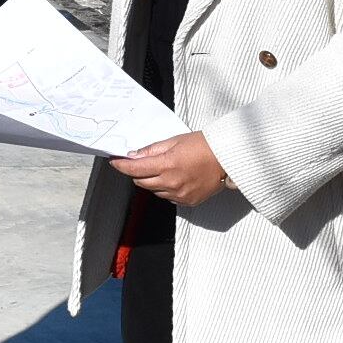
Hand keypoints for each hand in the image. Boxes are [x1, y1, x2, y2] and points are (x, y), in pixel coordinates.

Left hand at [111, 130, 228, 206]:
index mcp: (167, 165)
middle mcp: (172, 183)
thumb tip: (135, 155)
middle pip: (141, 182)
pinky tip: (176, 178)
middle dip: (137, 172)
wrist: (227, 158)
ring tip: (166, 169)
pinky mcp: (188, 201)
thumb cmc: (205, 145)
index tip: (115, 162)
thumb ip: (153, 150)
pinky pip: (168, 197)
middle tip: (142, 162)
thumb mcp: (175, 141)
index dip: (122, 166)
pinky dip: (166, 189)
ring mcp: (180, 194)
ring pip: (154, 191)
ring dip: (152, 181)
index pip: (135, 169)